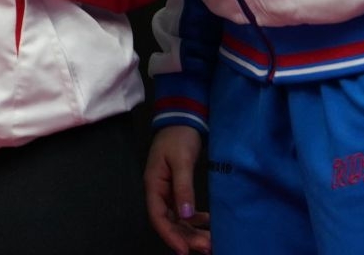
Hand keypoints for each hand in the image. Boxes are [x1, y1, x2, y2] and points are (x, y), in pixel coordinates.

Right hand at [145, 126, 211, 252]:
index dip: (170, 235)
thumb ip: (183, 188)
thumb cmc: (178, 137)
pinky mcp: (177, 189)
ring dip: (191, 232)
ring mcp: (168, 191)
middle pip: (169, 221)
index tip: (185, 250)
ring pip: (177, 219)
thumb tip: (186, 215)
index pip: (158, 216)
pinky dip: (195, 220)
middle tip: (206, 247)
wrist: (183, 120)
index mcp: (153, 185)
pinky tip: (207, 224)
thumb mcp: (182, 161)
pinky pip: (184, 211)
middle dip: (186, 237)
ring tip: (210, 242)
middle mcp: (158, 192)